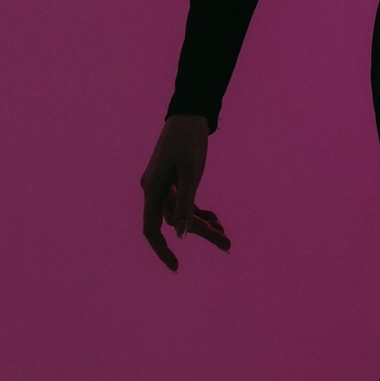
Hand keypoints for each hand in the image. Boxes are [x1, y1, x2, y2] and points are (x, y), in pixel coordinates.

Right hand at [140, 114, 231, 273]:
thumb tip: (182, 235)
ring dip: (202, 223)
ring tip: (225, 232)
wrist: (189, 113)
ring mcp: (163, 185)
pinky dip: (198, 211)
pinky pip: (183, 202)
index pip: (152, 229)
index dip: (162, 250)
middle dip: (199, 233)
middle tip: (227, 244)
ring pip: (181, 213)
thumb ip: (186, 204)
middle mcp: (154, 190)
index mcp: (153, 190)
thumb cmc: (189, 141)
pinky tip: (215, 218)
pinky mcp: (173, 180)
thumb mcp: (191, 174)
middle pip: (174, 222)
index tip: (176, 267)